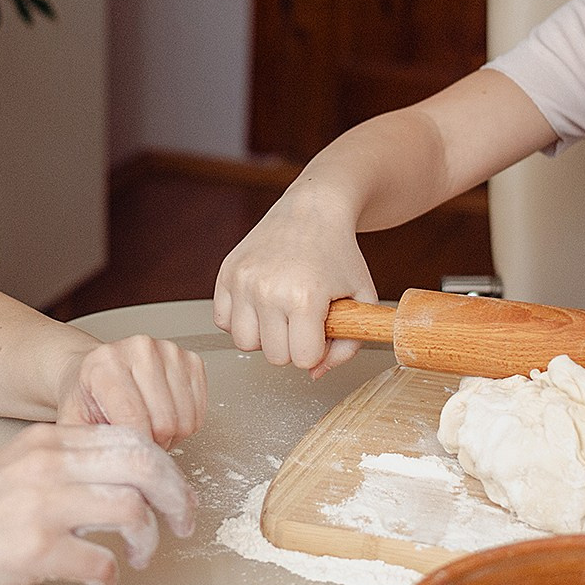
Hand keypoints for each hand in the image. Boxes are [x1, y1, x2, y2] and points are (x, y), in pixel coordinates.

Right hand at [0, 422, 197, 584]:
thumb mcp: (13, 467)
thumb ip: (64, 466)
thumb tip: (122, 481)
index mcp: (46, 440)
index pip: (131, 437)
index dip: (166, 468)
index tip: (176, 493)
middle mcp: (48, 465)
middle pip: (145, 465)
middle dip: (177, 497)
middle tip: (184, 523)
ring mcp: (41, 507)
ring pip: (132, 510)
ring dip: (146, 540)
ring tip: (136, 557)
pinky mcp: (33, 551)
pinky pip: (100, 561)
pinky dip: (109, 577)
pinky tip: (99, 584)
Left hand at [55, 335, 206, 448]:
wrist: (94, 370)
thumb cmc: (87, 397)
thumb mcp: (73, 424)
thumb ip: (89, 447)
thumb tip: (110, 479)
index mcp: (106, 363)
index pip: (134, 419)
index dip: (136, 450)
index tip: (128, 455)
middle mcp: (139, 350)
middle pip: (165, 422)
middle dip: (153, 443)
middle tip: (137, 439)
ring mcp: (169, 351)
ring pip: (186, 420)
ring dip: (171, 435)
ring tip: (149, 427)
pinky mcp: (191, 359)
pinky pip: (200, 411)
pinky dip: (185, 423)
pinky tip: (165, 415)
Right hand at [213, 186, 376, 377]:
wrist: (313, 210)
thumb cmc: (339, 253)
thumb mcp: (361, 299)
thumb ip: (347, 346)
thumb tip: (314, 374)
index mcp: (304, 297)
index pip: (303, 359)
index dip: (317, 348)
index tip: (322, 327)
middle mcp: (268, 289)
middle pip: (275, 357)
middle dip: (293, 343)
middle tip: (304, 317)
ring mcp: (243, 281)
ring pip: (245, 344)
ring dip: (265, 336)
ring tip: (281, 312)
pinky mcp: (226, 273)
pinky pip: (223, 322)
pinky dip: (241, 320)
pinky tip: (261, 303)